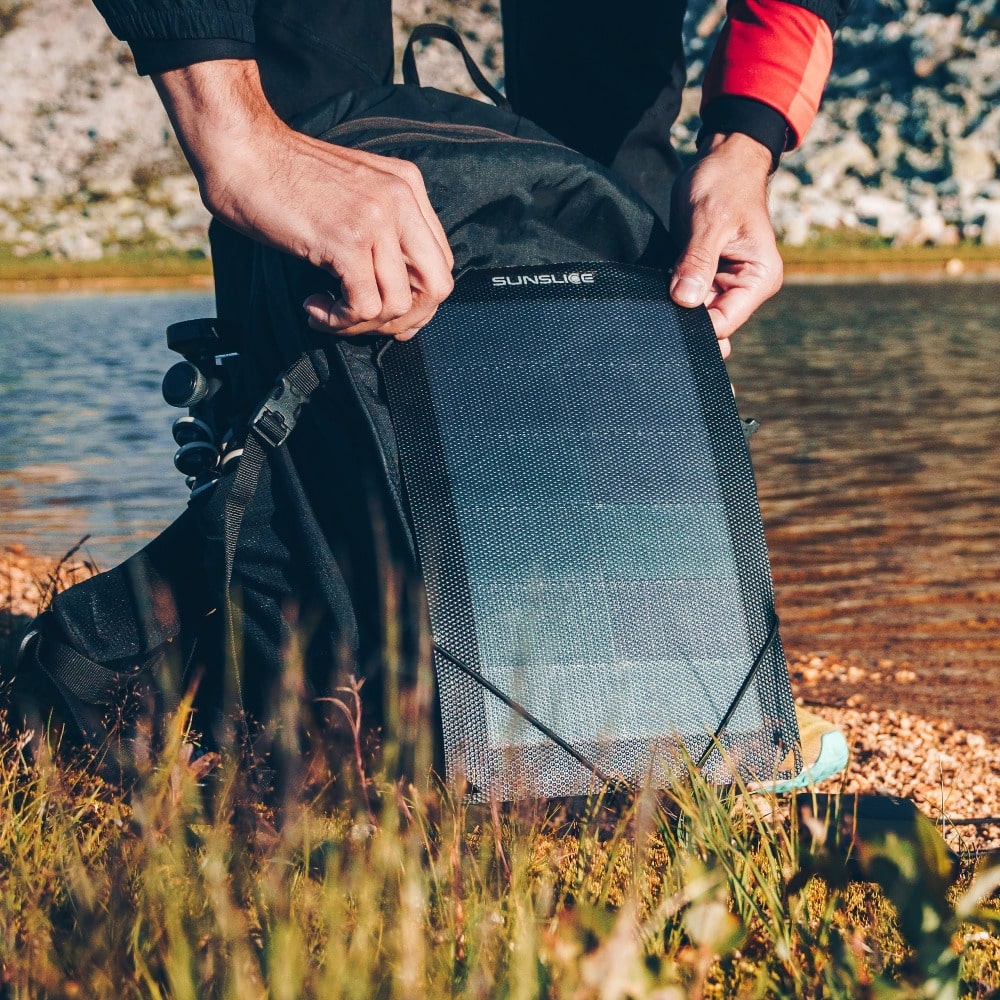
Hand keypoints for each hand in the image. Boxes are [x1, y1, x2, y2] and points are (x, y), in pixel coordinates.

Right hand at [153, 60, 453, 339]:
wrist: (240, 151)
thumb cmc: (283, 177)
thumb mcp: (353, 193)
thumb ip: (383, 228)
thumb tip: (397, 290)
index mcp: (408, 186)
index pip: (441, 262)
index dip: (419, 299)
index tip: (383, 311)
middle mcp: (401, 200)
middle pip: (437, 287)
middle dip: (405, 319)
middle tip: (364, 321)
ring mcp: (377, 220)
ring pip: (400, 304)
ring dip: (364, 323)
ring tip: (329, 312)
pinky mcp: (348, 241)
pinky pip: (365, 307)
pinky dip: (339, 320)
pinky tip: (313, 306)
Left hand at [668, 132, 782, 357]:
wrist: (723, 160)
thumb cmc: (725, 183)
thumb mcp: (709, 221)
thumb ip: (697, 262)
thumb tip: (685, 300)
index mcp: (759, 278)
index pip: (725, 322)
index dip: (695, 326)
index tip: (667, 315)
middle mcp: (746, 286)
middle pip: (709, 322)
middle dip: (683, 316)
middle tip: (656, 306)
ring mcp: (725, 283)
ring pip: (695, 311)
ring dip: (675, 304)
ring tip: (660, 286)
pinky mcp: (706, 275)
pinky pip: (687, 295)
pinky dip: (672, 292)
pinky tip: (659, 285)